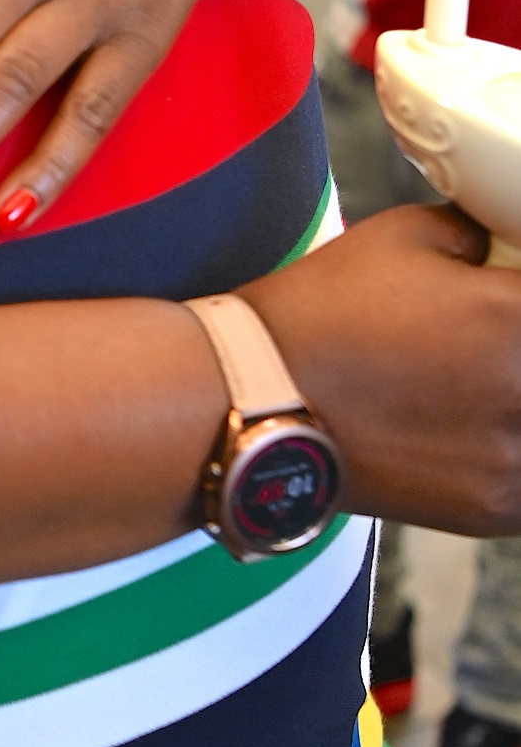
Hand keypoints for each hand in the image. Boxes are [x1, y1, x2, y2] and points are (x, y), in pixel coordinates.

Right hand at [246, 204, 520, 532]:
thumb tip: (506, 249)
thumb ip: (481, 239)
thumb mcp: (408, 238)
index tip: (516, 302)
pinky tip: (490, 430)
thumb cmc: (321, 316)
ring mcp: (516, 461)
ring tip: (494, 387)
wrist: (252, 401)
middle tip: (500, 342)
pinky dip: (516, 450)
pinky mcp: (493, 508)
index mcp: (520, 318)